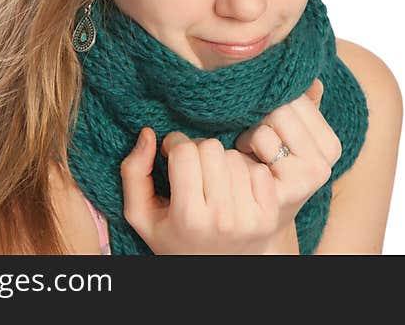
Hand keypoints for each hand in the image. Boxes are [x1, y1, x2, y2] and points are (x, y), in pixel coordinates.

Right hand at [120, 127, 282, 253]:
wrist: (217, 271)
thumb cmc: (176, 238)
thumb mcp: (142, 215)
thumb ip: (134, 174)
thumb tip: (148, 134)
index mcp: (188, 217)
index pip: (185, 152)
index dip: (175, 144)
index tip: (172, 152)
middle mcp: (221, 218)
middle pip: (212, 148)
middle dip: (199, 151)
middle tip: (194, 166)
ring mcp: (250, 217)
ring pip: (235, 156)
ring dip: (222, 161)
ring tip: (214, 178)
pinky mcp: (271, 214)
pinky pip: (260, 169)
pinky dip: (247, 172)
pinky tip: (235, 187)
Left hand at [234, 78, 341, 228]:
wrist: (254, 218)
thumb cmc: (264, 169)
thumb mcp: (284, 136)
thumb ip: (301, 106)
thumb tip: (314, 79)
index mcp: (330, 145)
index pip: (298, 96)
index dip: (274, 105)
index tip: (268, 128)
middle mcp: (325, 162)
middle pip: (283, 105)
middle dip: (261, 118)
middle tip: (253, 143)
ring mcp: (311, 175)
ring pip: (271, 119)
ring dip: (250, 133)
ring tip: (249, 153)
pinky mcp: (291, 186)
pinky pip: (260, 138)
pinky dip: (243, 146)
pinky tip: (245, 163)